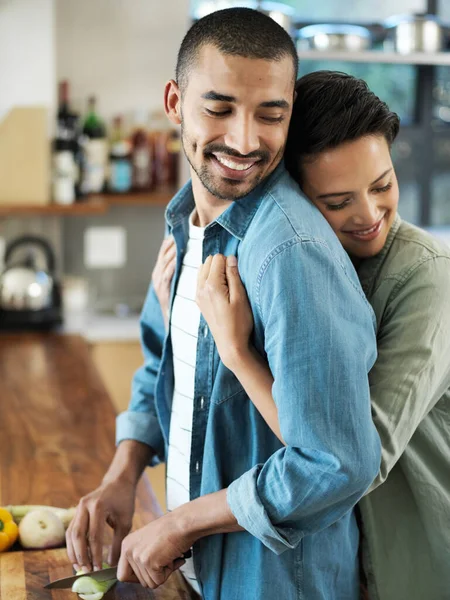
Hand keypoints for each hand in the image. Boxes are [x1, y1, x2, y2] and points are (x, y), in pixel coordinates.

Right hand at [66, 478, 138, 571]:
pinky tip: (78, 556)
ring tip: (80, 567)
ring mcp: (79, 507)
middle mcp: (85, 506)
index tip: (98, 569)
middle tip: (86, 571)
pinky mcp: (77, 511)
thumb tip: (111, 564)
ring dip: (74, 552)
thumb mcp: (125, 521)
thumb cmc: (124, 501)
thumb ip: (117, 542)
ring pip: (71, 534)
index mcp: (99, 506)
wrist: (117, 481)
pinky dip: (73, 545)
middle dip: (81, 556)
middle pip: (78, 535)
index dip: (95, 554)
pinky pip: (71, 530)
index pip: (94, 536)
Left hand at [117, 512, 192, 588]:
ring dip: (163, 573)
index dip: (137, 578)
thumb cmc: (171, 529)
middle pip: (138, 581)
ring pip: (149, 583)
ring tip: (168, 555)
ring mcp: (138, 556)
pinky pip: (158, 581)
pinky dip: (169, 572)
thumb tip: (142, 577)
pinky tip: (172, 557)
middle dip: (155, 574)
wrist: (183, 522)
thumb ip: (141, 556)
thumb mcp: (148, 540)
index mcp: (126, 544)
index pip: (122, 575)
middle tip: (164, 559)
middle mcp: (128, 550)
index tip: (150, 571)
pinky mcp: (148, 562)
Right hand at [152, 236, 175, 328]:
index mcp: (159, 271)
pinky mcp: (162, 290)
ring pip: (164, 263)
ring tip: (179, 243)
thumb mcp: (174, 282)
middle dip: (171, 244)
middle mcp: (156, 275)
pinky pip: (166, 275)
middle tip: (180, 233)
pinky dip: (171, 266)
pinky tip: (176, 260)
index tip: (178, 232)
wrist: (170, 320)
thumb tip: (186, 256)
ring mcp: (158, 283)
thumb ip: (177, 270)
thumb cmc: (176, 300)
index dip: (170, 242)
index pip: (164, 251)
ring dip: (172, 252)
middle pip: (163, 254)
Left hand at [196, 254, 253, 369]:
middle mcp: (201, 288)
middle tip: (233, 281)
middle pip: (209, 261)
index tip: (237, 276)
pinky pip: (201, 280)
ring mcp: (198, 295)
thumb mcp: (241, 297)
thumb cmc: (239, 322)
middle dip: (221, 265)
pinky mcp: (199, 301)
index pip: (218, 258)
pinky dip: (210, 279)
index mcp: (212, 285)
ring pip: (203, 269)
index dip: (230, 262)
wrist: (230, 345)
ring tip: (227, 286)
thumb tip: (230, 257)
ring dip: (215, 271)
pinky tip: (220, 291)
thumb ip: (234, 275)